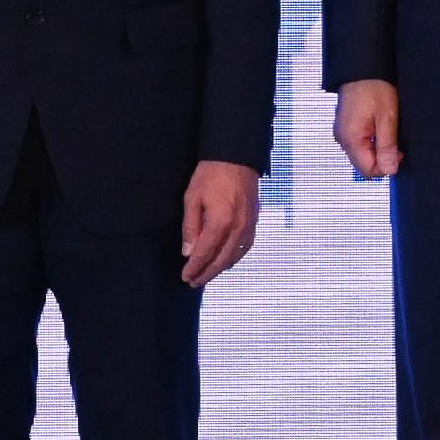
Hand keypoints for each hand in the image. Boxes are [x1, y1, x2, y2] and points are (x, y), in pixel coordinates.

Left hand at [180, 160, 262, 287]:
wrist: (236, 158)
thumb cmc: (211, 175)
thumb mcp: (192, 198)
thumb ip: (191, 227)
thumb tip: (188, 252)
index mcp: (220, 223)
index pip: (205, 254)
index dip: (194, 268)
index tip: (185, 277)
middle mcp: (237, 229)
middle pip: (221, 260)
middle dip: (206, 273)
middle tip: (194, 282)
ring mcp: (248, 226)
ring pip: (234, 257)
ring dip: (220, 269)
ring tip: (207, 274)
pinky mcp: (254, 222)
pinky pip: (245, 247)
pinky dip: (234, 258)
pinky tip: (226, 261)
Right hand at [336, 79, 401, 179]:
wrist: (362, 69)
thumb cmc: (375, 89)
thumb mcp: (387, 118)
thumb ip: (387, 146)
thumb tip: (390, 170)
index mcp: (351, 138)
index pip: (368, 171)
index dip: (386, 166)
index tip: (398, 152)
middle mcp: (342, 139)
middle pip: (363, 165)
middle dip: (381, 159)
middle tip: (395, 142)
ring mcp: (342, 133)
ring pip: (361, 156)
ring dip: (376, 151)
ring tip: (387, 132)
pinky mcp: (345, 128)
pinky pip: (357, 145)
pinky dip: (370, 143)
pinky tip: (378, 129)